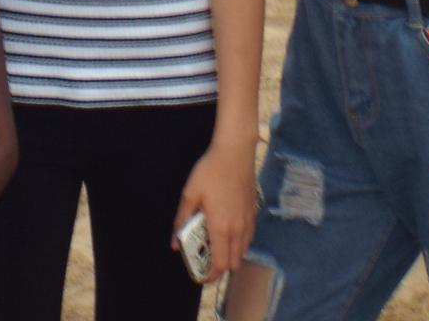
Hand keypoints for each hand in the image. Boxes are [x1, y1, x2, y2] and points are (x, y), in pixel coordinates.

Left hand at [171, 140, 257, 283]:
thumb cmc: (211, 171)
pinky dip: (239, 242)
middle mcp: (238, 229)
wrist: (236, 152)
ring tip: (216, 246)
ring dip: (230, 255)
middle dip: (221, 268)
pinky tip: (228, 231)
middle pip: (233, 263)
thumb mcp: (190, 194)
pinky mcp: (253, 212)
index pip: (220, 264)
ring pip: (242, 251)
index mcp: (221, 228)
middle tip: (207, 261)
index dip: (211, 276)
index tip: (201, 277)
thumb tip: (174, 242)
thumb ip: (182, 220)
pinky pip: (248, 238)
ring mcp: (248, 221)